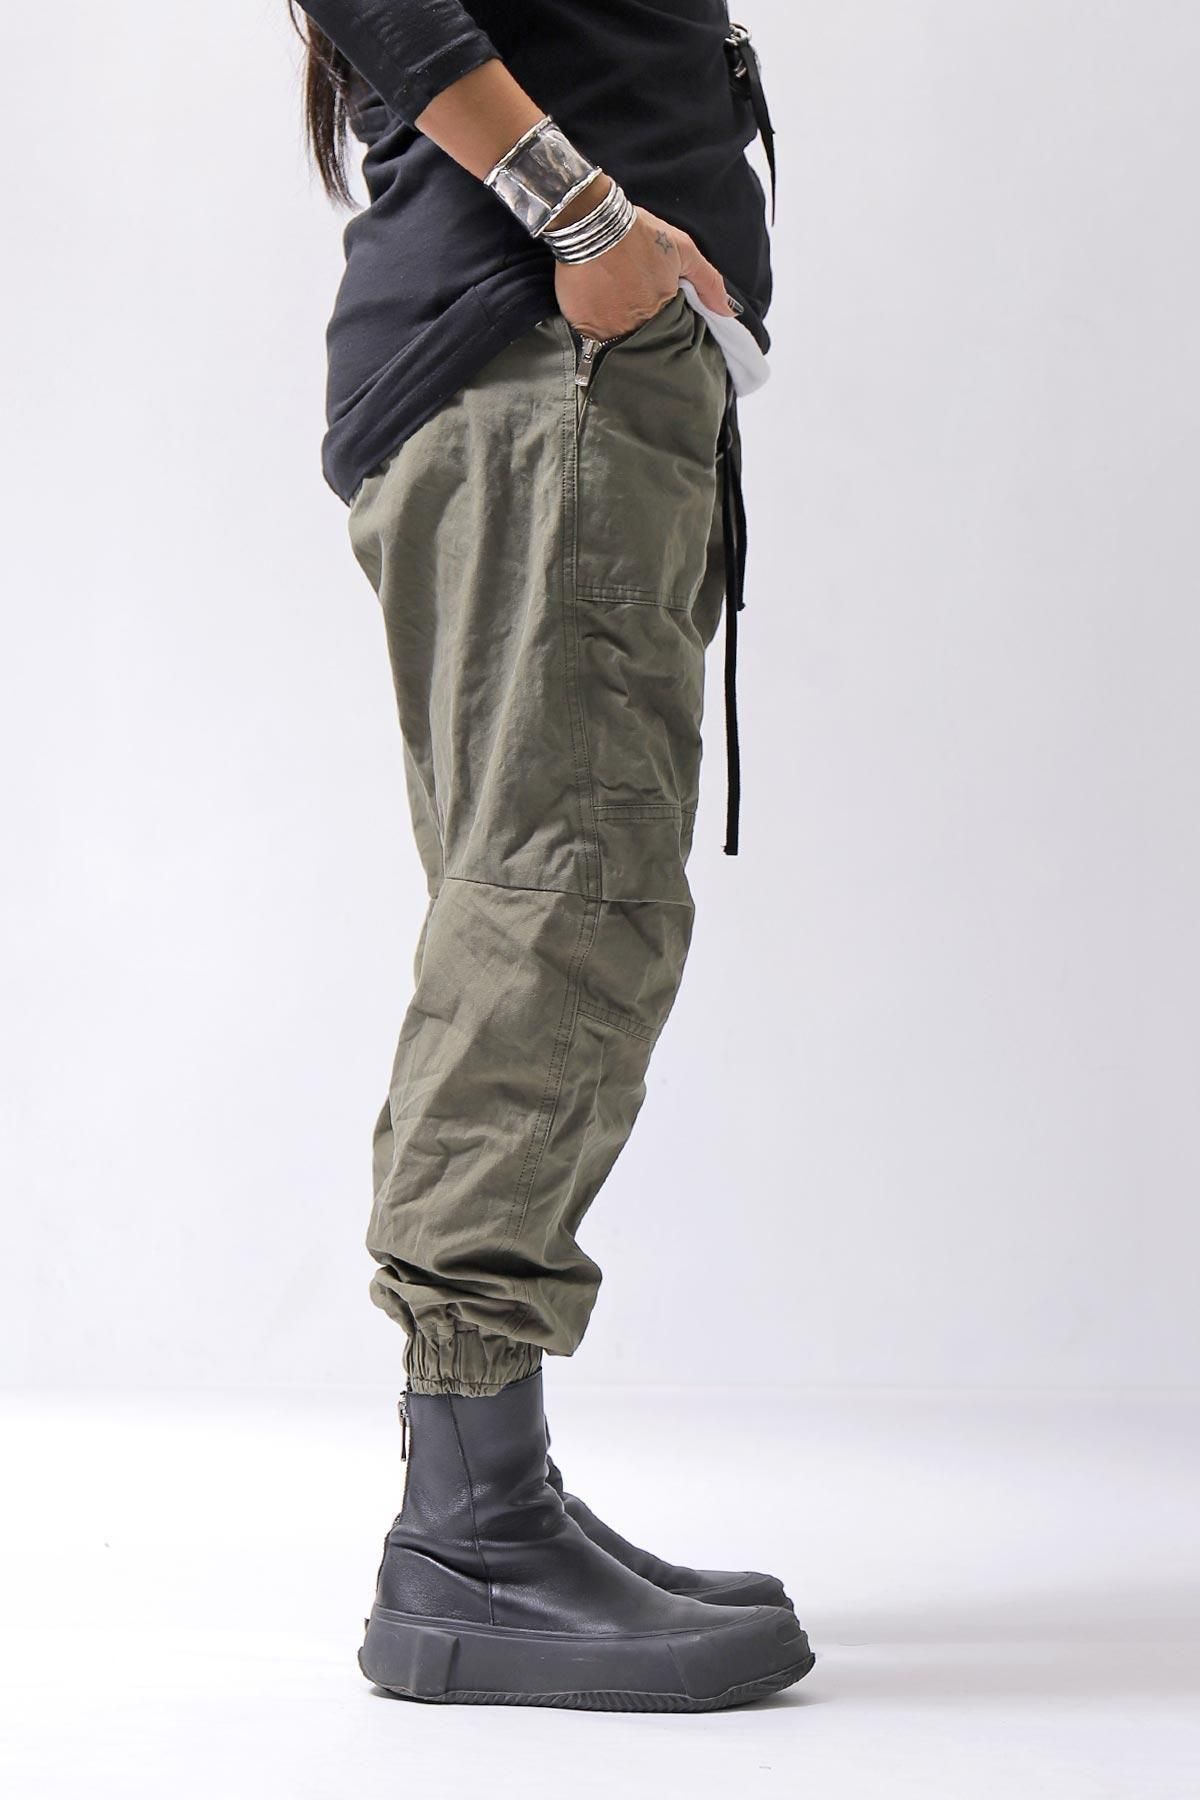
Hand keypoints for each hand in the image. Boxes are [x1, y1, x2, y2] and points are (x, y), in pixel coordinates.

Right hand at [553, 176, 737, 340]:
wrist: (592, 222)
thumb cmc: (640, 234)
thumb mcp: (684, 250)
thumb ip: (708, 283)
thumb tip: (729, 312)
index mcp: (662, 314)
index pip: (668, 334)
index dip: (664, 323)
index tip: (658, 311)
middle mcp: (635, 328)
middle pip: (642, 342)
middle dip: (641, 331)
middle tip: (633, 310)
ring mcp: (606, 329)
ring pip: (616, 343)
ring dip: (617, 332)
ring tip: (615, 312)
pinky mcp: (581, 324)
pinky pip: (590, 337)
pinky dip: (594, 329)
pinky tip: (596, 311)